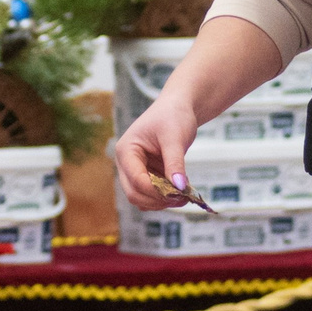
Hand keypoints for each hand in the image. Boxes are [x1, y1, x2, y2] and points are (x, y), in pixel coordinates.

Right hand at [115, 95, 202, 212]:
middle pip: (134, 194)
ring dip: (161, 202)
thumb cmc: (173, 116)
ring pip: (142, 198)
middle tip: (183, 199)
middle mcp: (126, 163)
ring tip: (185, 197)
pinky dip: (164, 198)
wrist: (177, 108)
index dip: (156, 191)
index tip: (179, 194)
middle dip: (158, 200)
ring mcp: (135, 170)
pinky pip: (152, 194)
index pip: (136, 180)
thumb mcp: (175, 138)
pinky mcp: (147, 174)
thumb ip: (175, 163)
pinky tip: (181, 193)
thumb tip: (179, 188)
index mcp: (126, 151)